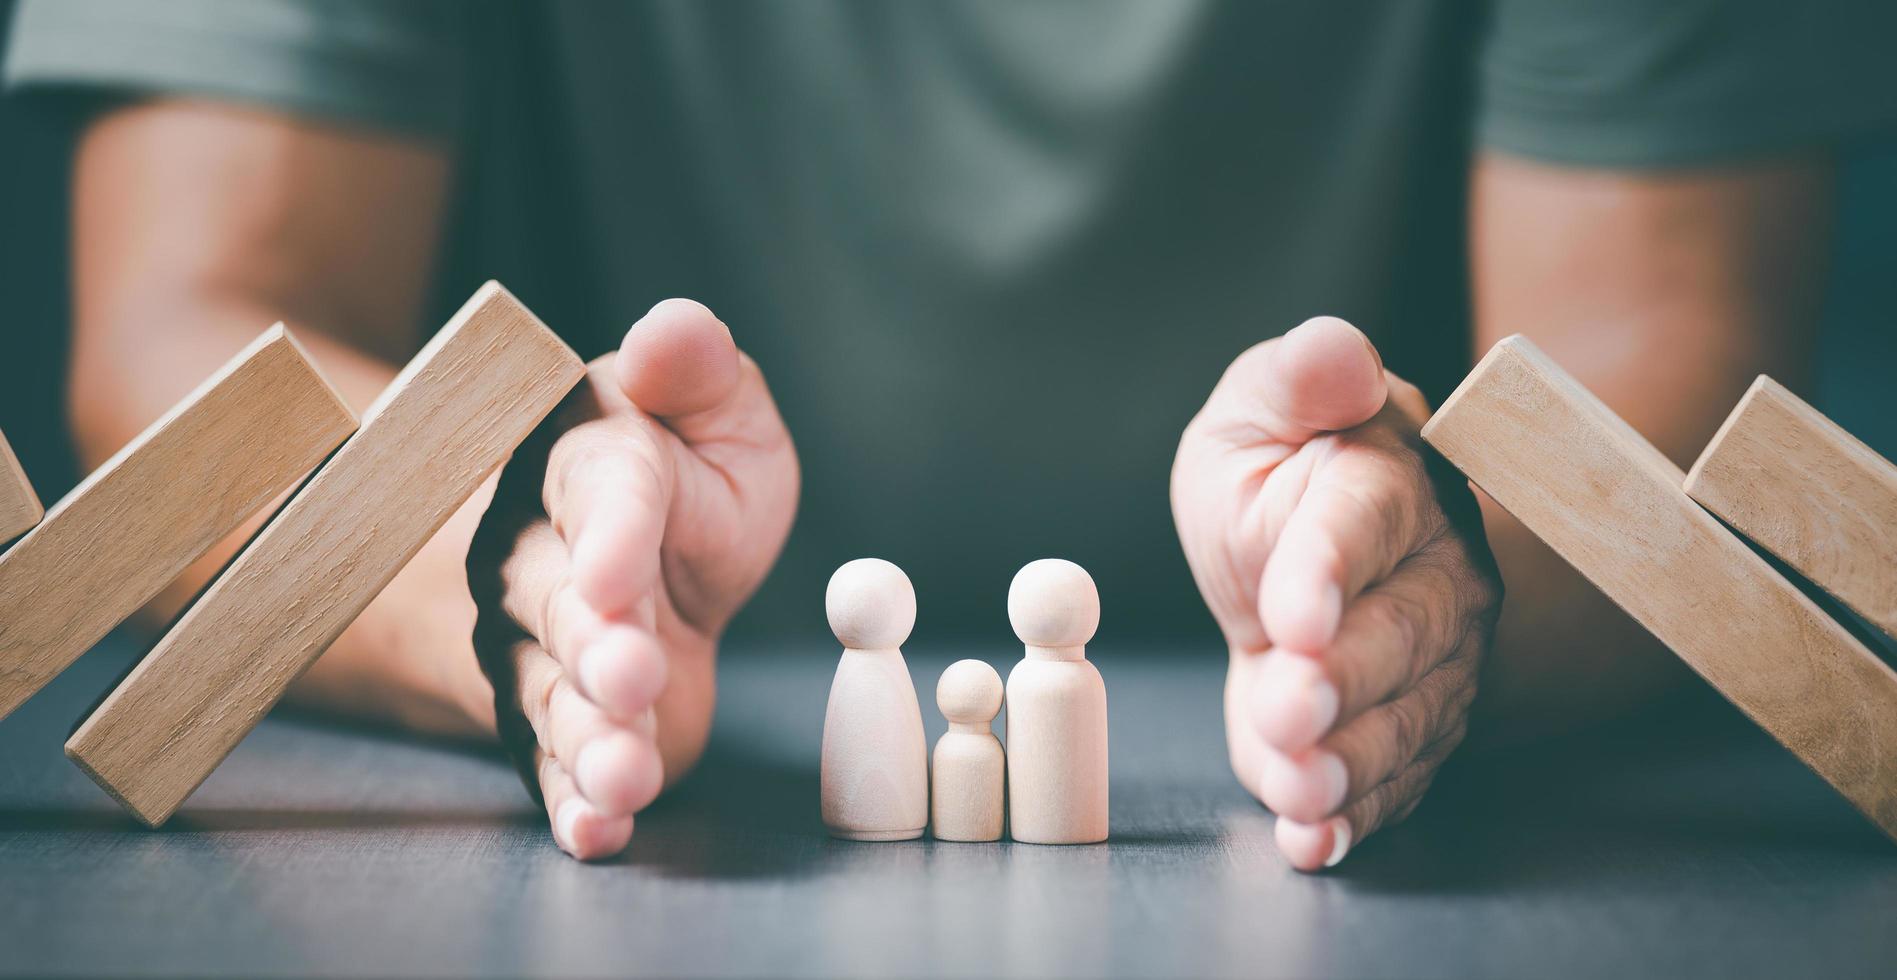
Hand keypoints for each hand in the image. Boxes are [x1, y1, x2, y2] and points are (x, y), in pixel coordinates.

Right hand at [467, 299, 797, 858]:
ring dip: (588, 739)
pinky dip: (575, 806)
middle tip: (632, 675)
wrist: (652, 567)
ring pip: (552, 694)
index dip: (610, 535)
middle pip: (559, 603)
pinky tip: (599, 833)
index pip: (600, 493)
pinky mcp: (558, 724)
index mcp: (590, 464)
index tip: (617, 577)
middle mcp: (541, 557)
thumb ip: (697, 371)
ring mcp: (538, 649)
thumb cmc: (687, 476)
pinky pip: (553, 769)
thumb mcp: (718, 412)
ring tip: (624, 776)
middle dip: (595, 643)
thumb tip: (675, 330)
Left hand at [1171, 317, 1500, 870]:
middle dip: (1344, 681)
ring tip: (1299, 792)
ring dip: (1349, 763)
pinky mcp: (1406, 731)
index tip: (1290, 613)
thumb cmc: (1282, 468)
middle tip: (1291, 712)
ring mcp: (1431, 663)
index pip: (1362, 524)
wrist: (1307, 550)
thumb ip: (1297, 378)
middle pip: (1398, 633)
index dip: (1328, 569)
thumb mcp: (1260, 408)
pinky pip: (1392, 781)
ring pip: (1404, 719)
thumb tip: (1335, 351)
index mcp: (1381, 485)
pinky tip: (1312, 840)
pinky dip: (1352, 819)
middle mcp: (1429, 577)